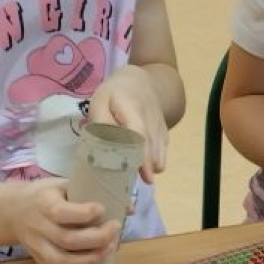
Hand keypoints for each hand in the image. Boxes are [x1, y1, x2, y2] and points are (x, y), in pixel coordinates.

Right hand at [5, 178, 120, 263]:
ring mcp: (39, 250)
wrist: (14, 212)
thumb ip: (93, 192)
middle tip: (115, 228)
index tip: (102, 208)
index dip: (84, 213)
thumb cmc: (47, 195)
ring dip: (93, 259)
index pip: (59, 212)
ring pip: (64, 263)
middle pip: (66, 240)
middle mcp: (38, 228)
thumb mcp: (64, 184)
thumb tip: (130, 208)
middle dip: (98, 237)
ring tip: (112, 248)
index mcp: (42, 203)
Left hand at [88, 65, 168, 182]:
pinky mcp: (164, 131)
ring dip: (151, 164)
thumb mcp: (99, 102)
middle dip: (147, 165)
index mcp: (131, 107)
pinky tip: (146, 166)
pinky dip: (155, 160)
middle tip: (143, 181)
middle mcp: (150, 117)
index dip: (141, 153)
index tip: (143, 173)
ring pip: (160, 150)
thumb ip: (100, 122)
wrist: (138, 81)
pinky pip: (162, 149)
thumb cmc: (113, 94)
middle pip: (151, 145)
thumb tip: (102, 145)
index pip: (139, 131)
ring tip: (142, 176)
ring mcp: (160, 124)